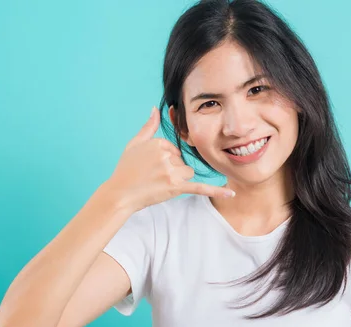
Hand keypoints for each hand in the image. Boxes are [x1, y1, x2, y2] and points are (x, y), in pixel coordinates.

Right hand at [106, 106, 234, 211]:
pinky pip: (200, 187)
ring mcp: (171, 171)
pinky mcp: (175, 187)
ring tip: (158, 184)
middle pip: (182, 161)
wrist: (119, 194)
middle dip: (172, 170)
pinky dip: (216, 190)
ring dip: (178, 180)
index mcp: (159, 143)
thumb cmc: (125, 170)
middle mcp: (166, 155)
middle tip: (152, 177)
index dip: (165, 160)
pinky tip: (231, 192)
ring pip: (188, 173)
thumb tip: (155, 109)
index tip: (151, 166)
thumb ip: (149, 126)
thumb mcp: (134, 144)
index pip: (174, 149)